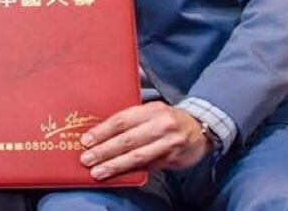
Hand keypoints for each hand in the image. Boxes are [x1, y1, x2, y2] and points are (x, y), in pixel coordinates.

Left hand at [78, 102, 211, 179]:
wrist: (201, 129)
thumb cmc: (168, 119)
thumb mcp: (152, 111)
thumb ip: (132, 120)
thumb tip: (101, 133)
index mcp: (152, 110)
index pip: (123, 120)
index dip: (103, 130)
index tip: (86, 140)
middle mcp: (161, 125)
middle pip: (128, 140)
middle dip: (104, 151)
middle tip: (87, 158)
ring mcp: (168, 144)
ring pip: (137, 157)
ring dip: (114, 166)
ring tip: (97, 172)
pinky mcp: (172, 160)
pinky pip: (146, 168)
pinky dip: (129, 173)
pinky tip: (116, 176)